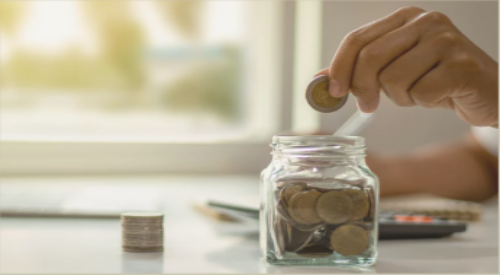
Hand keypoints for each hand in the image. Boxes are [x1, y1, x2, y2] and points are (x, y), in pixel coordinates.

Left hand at [316, 7, 497, 126]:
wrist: (485, 91)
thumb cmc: (434, 79)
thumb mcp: (393, 69)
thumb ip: (358, 70)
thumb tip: (318, 80)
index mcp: (405, 18)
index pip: (357, 39)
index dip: (338, 68)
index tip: (333, 92)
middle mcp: (426, 22)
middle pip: (369, 59)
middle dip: (362, 88)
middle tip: (368, 105)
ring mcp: (446, 41)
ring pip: (393, 79)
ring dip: (399, 97)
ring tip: (418, 92)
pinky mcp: (462, 66)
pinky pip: (420, 93)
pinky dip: (423, 102)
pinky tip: (438, 96)